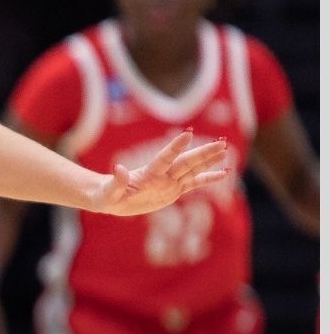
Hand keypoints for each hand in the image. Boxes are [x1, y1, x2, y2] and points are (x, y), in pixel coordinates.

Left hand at [85, 129, 231, 216]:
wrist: (112, 200)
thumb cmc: (106, 196)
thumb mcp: (109, 193)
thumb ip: (116, 182)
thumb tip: (119, 168)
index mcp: (148, 174)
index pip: (165, 158)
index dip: (175, 147)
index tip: (188, 133)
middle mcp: (162, 175)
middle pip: (186, 162)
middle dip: (203, 153)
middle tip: (222, 142)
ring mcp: (169, 182)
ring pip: (193, 169)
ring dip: (209, 160)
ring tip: (225, 149)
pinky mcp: (174, 191)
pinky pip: (195, 183)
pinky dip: (209, 178)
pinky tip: (225, 172)